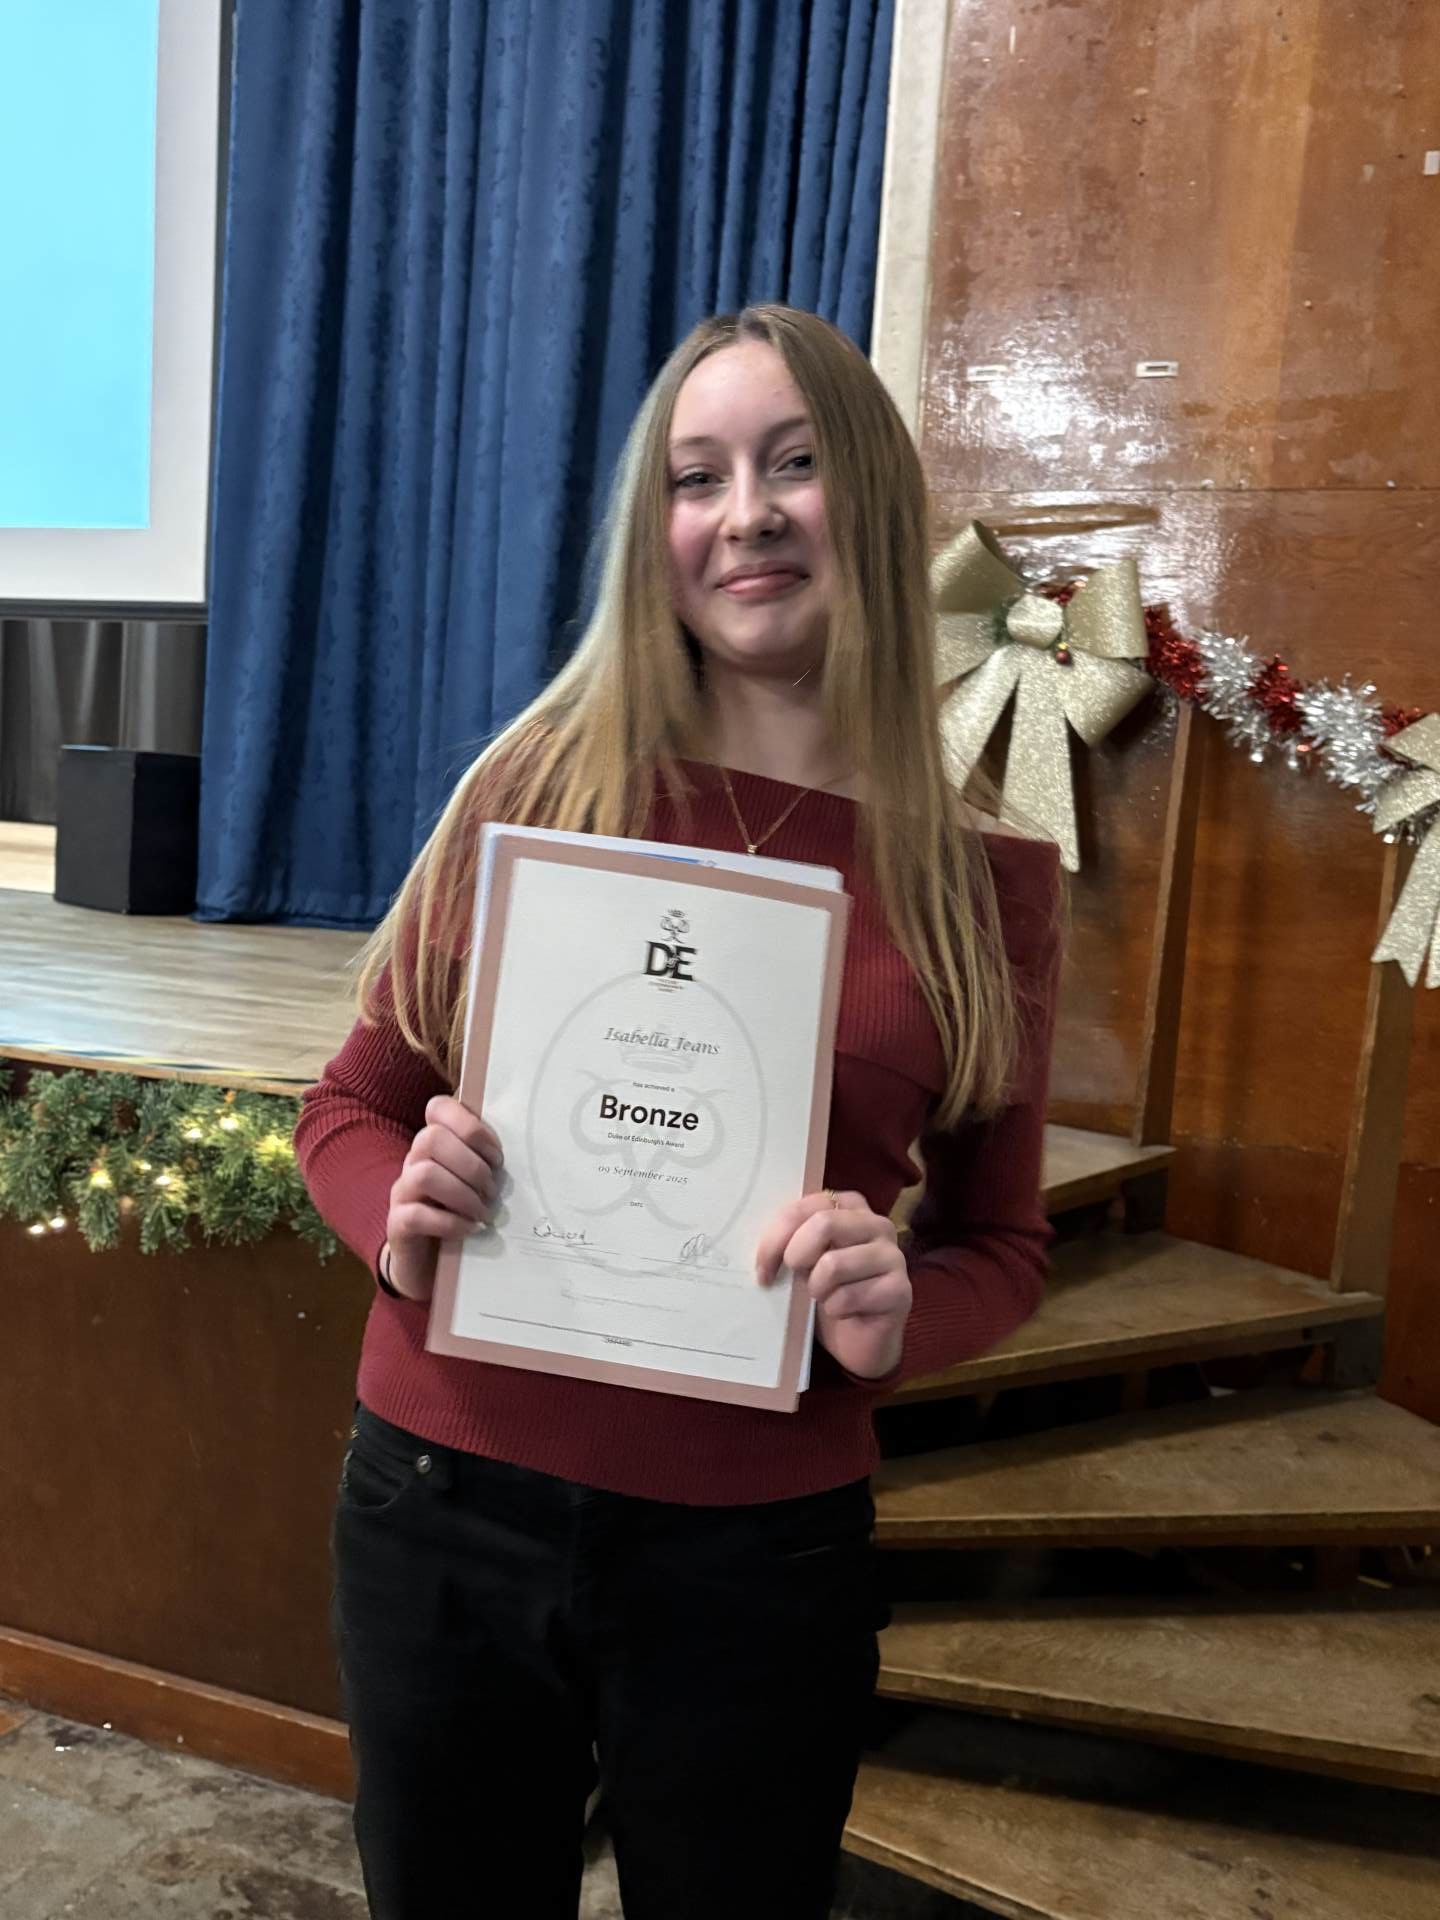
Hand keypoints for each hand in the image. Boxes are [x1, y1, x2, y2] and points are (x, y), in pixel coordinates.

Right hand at [382, 1095, 502, 1301]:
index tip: (496, 1155)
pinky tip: (470, 1230)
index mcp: (434, 1144)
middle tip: (493, 1190)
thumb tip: (529, 1152)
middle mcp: (413, 1162)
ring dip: (463, 1194)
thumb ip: (489, 1163)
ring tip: (483, 1212)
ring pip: (424, 1174)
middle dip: (471, 1165)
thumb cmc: (459, 1213)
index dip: (470, 1125)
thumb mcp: (476, 1183)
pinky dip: (450, 1223)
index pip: (438, 1108)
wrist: (427, 1262)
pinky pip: (416, 1215)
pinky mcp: (397, 1224)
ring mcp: (402, 1192)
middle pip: (430, 1139)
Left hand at [755, 1190, 911, 1380]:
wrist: (856, 1340)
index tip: (762, 1268)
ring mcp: (893, 1256)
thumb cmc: (826, 1293)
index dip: (776, 1237)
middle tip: (793, 1280)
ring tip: (825, 1297)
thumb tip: (764, 1249)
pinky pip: (848, 1298)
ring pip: (833, 1265)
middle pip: (824, 1224)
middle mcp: (877, 1224)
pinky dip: (834, 1310)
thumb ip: (790, 1241)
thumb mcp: (803, 1260)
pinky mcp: (901, 1290)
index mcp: (850, 1207)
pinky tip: (845, 1313)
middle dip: (796, 1256)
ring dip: (817, 1290)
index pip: (805, 1207)